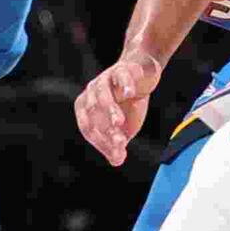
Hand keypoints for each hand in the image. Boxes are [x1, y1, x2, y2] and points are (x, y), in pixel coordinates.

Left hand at [75, 50, 160, 165]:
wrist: (143, 76)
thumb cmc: (128, 104)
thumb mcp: (124, 128)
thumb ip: (118, 144)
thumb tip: (116, 161)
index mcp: (86, 108)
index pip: (87, 128)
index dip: (100, 142)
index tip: (117, 153)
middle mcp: (92, 92)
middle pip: (92, 112)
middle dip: (105, 128)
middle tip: (119, 142)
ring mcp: (106, 78)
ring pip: (102, 93)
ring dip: (110, 109)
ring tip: (119, 122)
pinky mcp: (123, 69)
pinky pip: (121, 75)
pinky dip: (124, 84)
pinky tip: (129, 93)